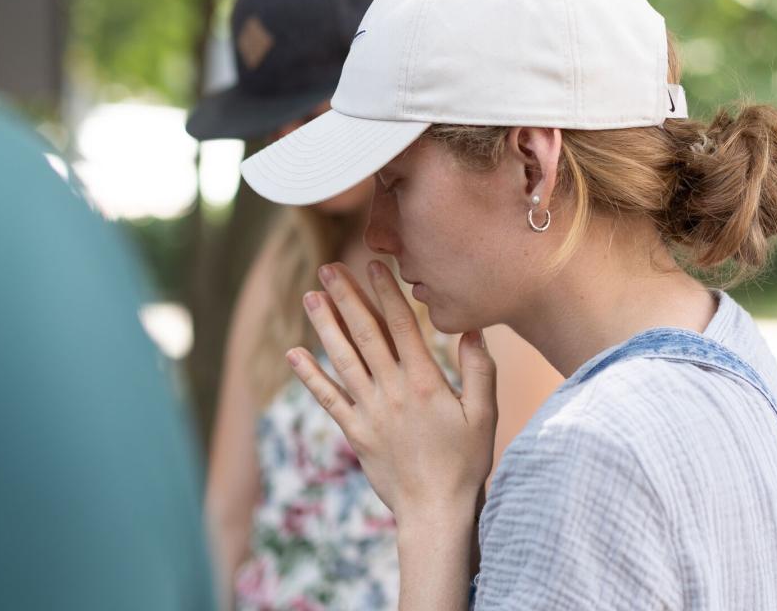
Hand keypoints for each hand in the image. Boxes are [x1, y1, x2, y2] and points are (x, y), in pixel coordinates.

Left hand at [286, 261, 497, 524]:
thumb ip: (479, 369)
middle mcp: (392, 391)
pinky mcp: (355, 432)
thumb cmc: (465, 462)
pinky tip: (293, 354)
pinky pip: (328, 399)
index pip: (402, 326)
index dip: (386, 292)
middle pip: (366, 335)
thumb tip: (472, 328)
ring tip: (310, 296)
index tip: (374, 264)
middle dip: (347, 298)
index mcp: (425, 382)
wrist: (435, 511)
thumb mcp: (484, 414)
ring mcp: (370, 411)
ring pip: (342, 359)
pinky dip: (310, 376)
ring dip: (325, 326)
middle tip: (328, 268)